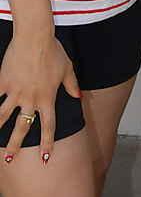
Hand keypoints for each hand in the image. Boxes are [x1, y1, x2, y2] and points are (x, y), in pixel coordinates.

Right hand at [0, 32, 79, 162]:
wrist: (35, 38)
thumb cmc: (53, 51)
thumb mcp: (67, 69)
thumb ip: (71, 84)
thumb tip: (77, 96)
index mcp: (48, 98)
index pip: (48, 126)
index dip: (47, 142)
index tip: (45, 157)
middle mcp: (31, 99)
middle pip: (23, 127)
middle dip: (15, 145)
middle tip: (10, 159)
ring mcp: (16, 92)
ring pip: (4, 116)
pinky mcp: (4, 82)